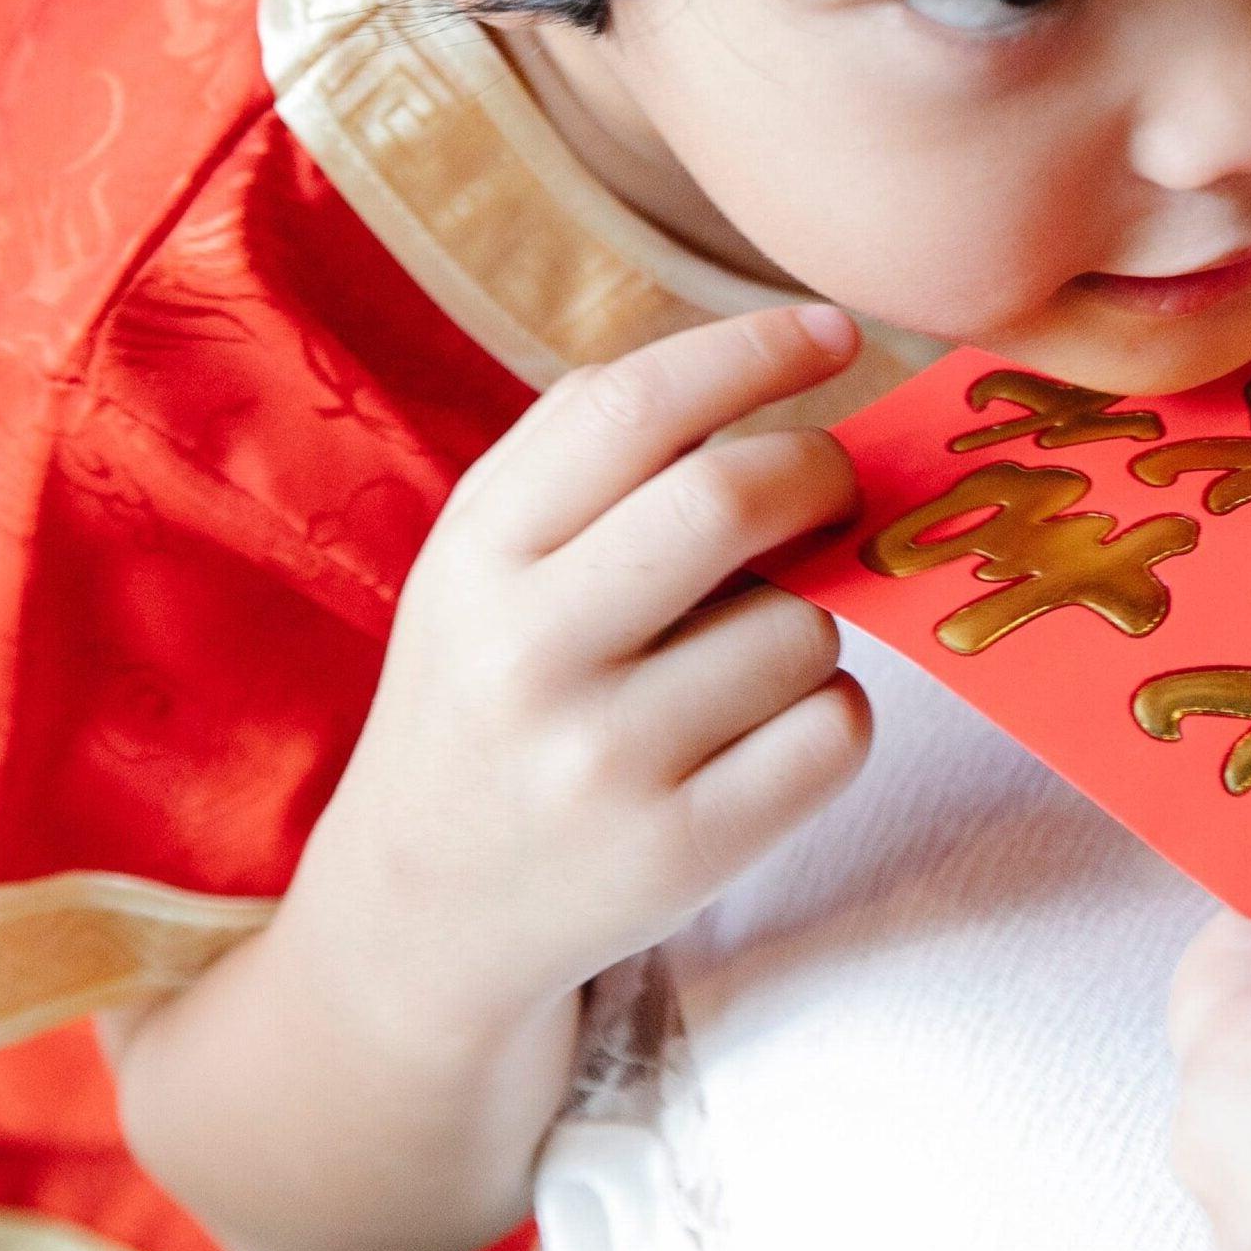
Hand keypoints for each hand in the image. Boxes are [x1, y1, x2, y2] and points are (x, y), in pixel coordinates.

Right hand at [298, 305, 871, 1035]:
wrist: (415, 918)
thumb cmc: (489, 688)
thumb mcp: (484, 554)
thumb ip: (592, 442)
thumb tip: (769, 357)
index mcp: (480, 554)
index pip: (634, 406)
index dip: (754, 350)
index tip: (833, 333)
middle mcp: (529, 654)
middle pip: (733, 498)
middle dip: (823, 471)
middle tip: (835, 485)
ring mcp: (604, 763)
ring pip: (803, 625)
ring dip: (816, 618)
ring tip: (746, 652)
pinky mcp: (680, 854)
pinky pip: (835, 730)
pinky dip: (833, 713)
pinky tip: (766, 729)